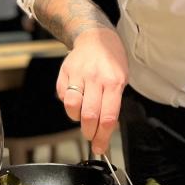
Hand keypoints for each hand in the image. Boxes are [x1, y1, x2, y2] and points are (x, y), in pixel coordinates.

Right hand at [56, 28, 128, 155]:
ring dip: (76, 118)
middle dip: (89, 133)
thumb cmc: (111, 60)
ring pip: (72, 107)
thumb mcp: (121, 79)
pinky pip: (63, 96)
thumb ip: (114, 103)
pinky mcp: (64, 72)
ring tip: (83, 116)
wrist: (95, 36)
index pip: (107, 117)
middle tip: (91, 136)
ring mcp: (78, 74)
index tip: (100, 147)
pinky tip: (77, 99)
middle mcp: (95, 78)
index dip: (103, 137)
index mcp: (113, 82)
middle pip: (88, 116)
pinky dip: (69, 104)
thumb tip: (106, 128)